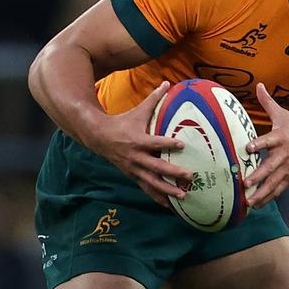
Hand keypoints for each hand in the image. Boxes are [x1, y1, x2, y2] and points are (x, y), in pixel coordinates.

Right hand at [87, 82, 193, 207]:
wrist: (99, 137)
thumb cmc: (122, 122)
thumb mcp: (137, 110)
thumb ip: (154, 99)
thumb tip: (167, 82)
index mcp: (138, 140)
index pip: (155, 142)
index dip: (168, 143)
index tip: (182, 144)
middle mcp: (136, 157)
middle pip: (157, 167)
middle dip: (173, 172)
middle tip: (190, 176)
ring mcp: (134, 169)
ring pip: (152, 182)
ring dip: (168, 190)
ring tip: (184, 195)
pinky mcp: (132, 176)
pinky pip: (146, 189)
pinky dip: (158, 197)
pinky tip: (170, 206)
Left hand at [245, 84, 288, 206]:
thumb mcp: (284, 115)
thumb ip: (268, 103)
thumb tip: (258, 85)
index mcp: (280, 137)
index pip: (268, 140)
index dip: (258, 144)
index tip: (247, 149)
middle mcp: (283, 154)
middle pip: (270, 166)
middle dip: (258, 175)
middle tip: (246, 183)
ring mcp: (287, 168)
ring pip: (273, 182)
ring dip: (261, 192)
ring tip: (249, 201)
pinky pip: (278, 190)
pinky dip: (267, 198)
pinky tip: (256, 205)